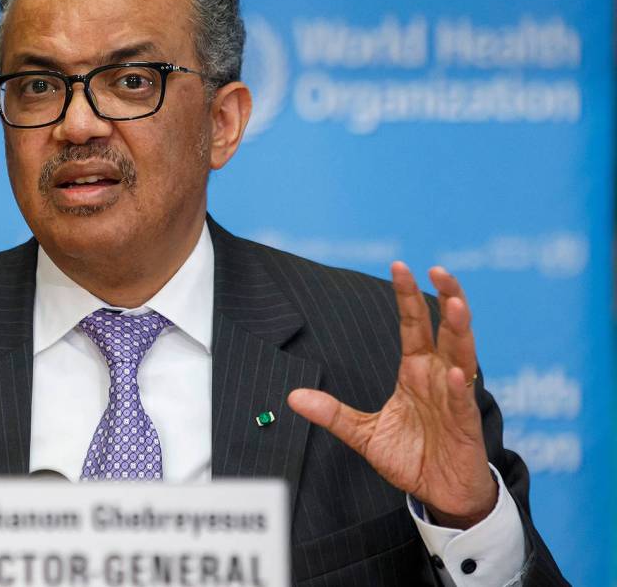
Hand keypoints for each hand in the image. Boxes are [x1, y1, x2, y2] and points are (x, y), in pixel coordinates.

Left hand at [288, 262, 496, 528]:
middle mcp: (438, 377)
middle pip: (446, 329)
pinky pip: (463, 402)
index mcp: (416, 372)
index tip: (400, 266)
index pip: (414, 326)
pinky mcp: (466, 425)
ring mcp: (455, 399)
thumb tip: (293, 396)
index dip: (407, 297)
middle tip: (439, 269)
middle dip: (446, 298)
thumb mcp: (363, 433)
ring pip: (463, 356)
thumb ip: (332, 413)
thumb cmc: (411, 457)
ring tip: (455, 304)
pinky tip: (456, 371)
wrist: (438, 494)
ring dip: (461, 330)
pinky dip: (460, 387)